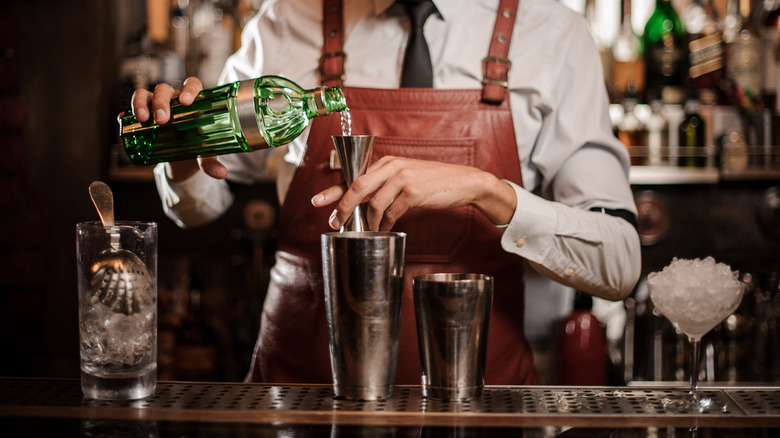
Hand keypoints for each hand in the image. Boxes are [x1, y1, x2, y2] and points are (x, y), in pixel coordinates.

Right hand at [130, 77, 226, 180]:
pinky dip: (126, 114)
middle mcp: (172, 100)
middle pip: (164, 89)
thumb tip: (221, 173)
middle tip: (162, 120)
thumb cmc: (196, 148)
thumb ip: (211, 162)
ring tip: (142, 119)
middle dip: (161, 102)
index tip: (185, 102)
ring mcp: (153, 107)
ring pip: (144, 94)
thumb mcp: (204, 156)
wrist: (181, 161)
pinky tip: (124, 120)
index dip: (189, 89)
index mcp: (192, 103)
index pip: (192, 85)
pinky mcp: (140, 118)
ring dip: (141, 103)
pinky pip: (129, 111)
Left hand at [311, 156, 516, 230]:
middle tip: (336, 223)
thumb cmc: (433, 182)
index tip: (317, 201)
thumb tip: (364, 207)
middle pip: (357, 186)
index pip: (353, 175)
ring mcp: (402, 177)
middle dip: (343, 207)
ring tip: (367, 231)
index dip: (333, 190)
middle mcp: (392, 166)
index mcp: (387, 162)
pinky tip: (385, 228)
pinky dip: (385, 223)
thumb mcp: (406, 177)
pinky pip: (391, 212)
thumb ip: (385, 186)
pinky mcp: (413, 191)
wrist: (463, 182)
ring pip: (374, 203)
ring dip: (368, 221)